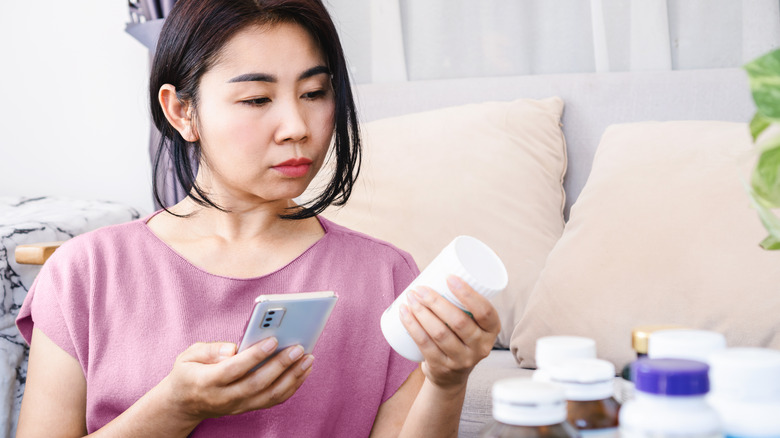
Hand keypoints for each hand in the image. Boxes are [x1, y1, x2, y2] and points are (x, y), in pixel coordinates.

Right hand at [161, 337, 314, 422]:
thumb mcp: (187, 357)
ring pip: (270, 395)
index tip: (273, 340)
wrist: (183, 405)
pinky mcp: (248, 407)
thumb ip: (209, 350)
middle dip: (280, 365)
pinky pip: (274, 400)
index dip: (254, 355)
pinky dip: (292, 386)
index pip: (234, 369)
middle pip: (257, 383)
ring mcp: (238, 406)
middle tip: (298, 347)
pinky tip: (303, 370)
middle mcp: (225, 397)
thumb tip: (233, 348)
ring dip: (293, 377)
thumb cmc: (188, 373)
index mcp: (207, 381)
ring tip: (308, 358)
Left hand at [399, 275, 499, 388]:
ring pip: (440, 333)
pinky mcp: (442, 367)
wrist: (451, 376)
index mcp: (492, 330)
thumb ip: (463, 301)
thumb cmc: (459, 336)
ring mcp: (461, 359)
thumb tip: (438, 265)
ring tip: (410, 297)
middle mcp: (481, 347)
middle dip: (436, 301)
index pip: (485, 311)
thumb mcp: (472, 323)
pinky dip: (412, 327)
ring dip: (421, 312)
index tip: (448, 277)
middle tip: (420, 288)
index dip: (468, 293)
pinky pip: (425, 345)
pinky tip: (404, 314)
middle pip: (459, 321)